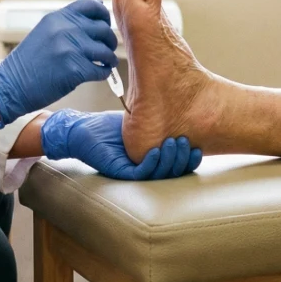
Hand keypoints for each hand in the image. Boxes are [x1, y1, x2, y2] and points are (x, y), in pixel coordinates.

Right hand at [0, 0, 118, 124]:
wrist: (12, 84)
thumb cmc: (29, 61)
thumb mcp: (46, 32)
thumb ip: (69, 23)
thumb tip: (98, 12)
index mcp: (59, 17)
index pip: (92, 5)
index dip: (103, 15)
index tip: (105, 25)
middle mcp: (67, 29)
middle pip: (104, 29)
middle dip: (109, 40)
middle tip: (107, 49)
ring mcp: (72, 49)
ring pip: (106, 51)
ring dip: (109, 58)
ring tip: (105, 63)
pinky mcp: (75, 70)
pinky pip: (102, 70)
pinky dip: (104, 74)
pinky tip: (98, 74)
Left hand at [41, 110, 201, 180]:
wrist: (83, 129)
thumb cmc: (109, 126)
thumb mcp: (141, 118)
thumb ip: (161, 119)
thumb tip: (186, 107)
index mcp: (155, 159)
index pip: (178, 164)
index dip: (190, 159)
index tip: (197, 146)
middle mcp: (147, 168)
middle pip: (173, 172)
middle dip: (182, 158)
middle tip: (183, 140)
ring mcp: (134, 172)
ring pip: (160, 174)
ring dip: (169, 160)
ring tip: (172, 141)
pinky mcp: (121, 172)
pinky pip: (141, 173)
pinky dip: (151, 163)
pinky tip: (155, 150)